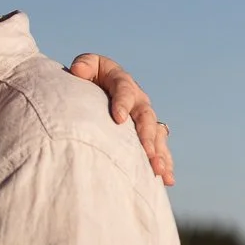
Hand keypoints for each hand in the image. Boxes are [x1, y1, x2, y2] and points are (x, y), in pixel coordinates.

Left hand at [69, 53, 173, 184]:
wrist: (102, 85)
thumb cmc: (92, 75)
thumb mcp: (88, 65)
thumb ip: (85, 64)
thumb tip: (78, 70)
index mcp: (123, 82)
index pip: (124, 90)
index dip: (122, 103)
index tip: (118, 119)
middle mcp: (139, 100)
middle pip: (146, 118)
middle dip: (147, 136)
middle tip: (147, 152)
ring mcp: (145, 118)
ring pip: (157, 136)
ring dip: (159, 153)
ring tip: (159, 171)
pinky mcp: (147, 134)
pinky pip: (159, 148)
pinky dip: (164, 163)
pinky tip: (166, 180)